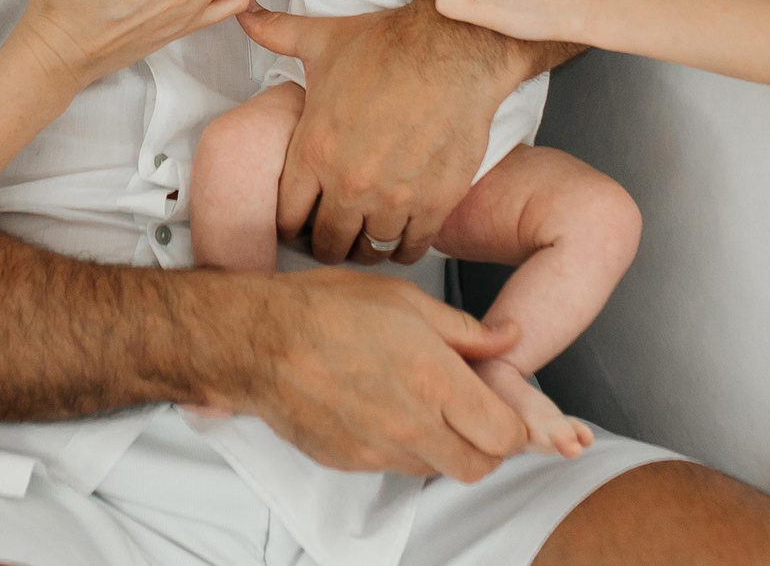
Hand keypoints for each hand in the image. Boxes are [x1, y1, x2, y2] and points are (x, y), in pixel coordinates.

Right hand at [221, 268, 530, 480]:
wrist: (257, 340)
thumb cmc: (326, 310)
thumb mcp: (406, 301)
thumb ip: (466, 331)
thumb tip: (508, 338)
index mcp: (436, 380)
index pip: (505, 434)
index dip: (512, 423)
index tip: (501, 405)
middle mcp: (413, 425)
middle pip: (479, 467)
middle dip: (484, 446)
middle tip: (470, 414)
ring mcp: (380, 450)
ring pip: (437, 470)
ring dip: (443, 447)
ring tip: (423, 405)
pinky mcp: (352, 462)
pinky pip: (395, 466)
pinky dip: (402, 447)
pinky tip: (385, 410)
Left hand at [238, 0, 524, 265]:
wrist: (453, 49)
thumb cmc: (387, 45)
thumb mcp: (323, 39)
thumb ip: (277, 33)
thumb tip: (243, 13)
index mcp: (314, 149)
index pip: (287, 216)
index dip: (291, 222)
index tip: (301, 219)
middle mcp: (349, 182)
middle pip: (327, 242)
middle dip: (327, 241)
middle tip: (335, 234)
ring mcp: (393, 197)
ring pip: (369, 250)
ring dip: (366, 246)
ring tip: (368, 236)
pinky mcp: (434, 203)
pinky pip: (411, 247)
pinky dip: (404, 247)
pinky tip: (401, 235)